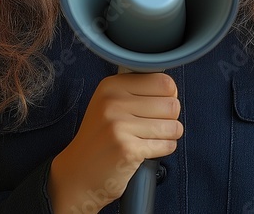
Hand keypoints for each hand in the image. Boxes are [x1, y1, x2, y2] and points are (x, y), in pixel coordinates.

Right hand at [46, 72, 181, 212]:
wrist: (79, 171)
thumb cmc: (101, 138)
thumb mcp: (110, 104)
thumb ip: (137, 92)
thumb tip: (171, 89)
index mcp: (111, 86)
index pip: (163, 82)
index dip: (168, 96)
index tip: (158, 106)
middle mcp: (113, 102)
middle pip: (171, 104)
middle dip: (170, 118)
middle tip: (155, 126)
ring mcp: (119, 126)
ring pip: (173, 126)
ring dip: (169, 135)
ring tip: (151, 138)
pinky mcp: (128, 149)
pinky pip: (167, 145)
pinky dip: (164, 149)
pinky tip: (147, 150)